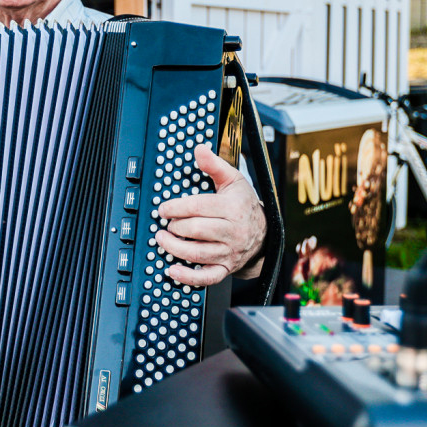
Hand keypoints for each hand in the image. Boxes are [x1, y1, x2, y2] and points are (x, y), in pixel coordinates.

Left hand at [157, 144, 266, 286]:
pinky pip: (207, 277)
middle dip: (175, 227)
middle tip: (165, 223)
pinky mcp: (225, 268)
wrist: (264, 234)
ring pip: (198, 254)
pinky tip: (173, 270)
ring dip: (175, 248)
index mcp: (233, 209)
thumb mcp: (233, 180)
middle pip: (196, 230)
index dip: (177, 208)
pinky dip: (188, 277)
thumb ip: (214, 165)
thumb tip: (199, 149)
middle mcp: (232, 232)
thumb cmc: (244, 205)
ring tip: (162, 240)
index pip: (199, 208)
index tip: (164, 208)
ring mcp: (229, 252)